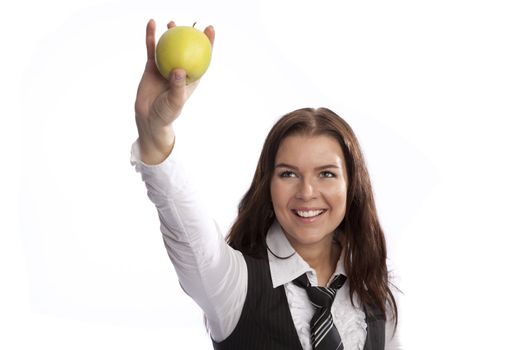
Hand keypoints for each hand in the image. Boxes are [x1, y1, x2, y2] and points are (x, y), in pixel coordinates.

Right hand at [134, 19, 214, 141]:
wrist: (149, 118)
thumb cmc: (166, 113)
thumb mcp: (175, 102)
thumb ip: (177, 86)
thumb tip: (179, 69)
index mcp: (192, 77)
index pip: (203, 57)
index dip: (208, 43)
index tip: (210, 28)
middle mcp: (180, 70)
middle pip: (188, 48)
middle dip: (192, 35)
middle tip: (192, 22)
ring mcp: (166, 66)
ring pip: (170, 46)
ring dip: (172, 33)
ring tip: (172, 23)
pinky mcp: (152, 66)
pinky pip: (152, 48)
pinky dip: (151, 36)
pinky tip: (151, 24)